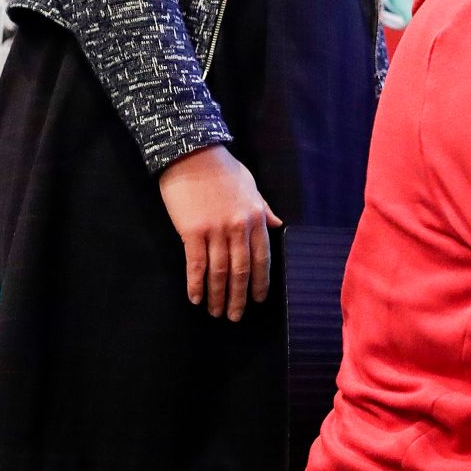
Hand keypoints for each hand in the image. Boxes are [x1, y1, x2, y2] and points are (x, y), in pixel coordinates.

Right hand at [157, 145, 280, 320]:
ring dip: (218, 296)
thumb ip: (265, 209)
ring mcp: (216, 231)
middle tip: (236, 316)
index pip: (263, 258)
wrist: (192, 154)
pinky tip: (195, 298)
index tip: (259, 300)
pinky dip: (196, 285)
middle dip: (239, 297)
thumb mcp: (252, 187)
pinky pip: (196, 265)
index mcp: (257, 217)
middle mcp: (239, 227)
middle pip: (242, 271)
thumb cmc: (223, 169)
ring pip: (220, 272)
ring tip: (216, 312)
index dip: (261, 282)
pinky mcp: (192, 232)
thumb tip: (278, 225)